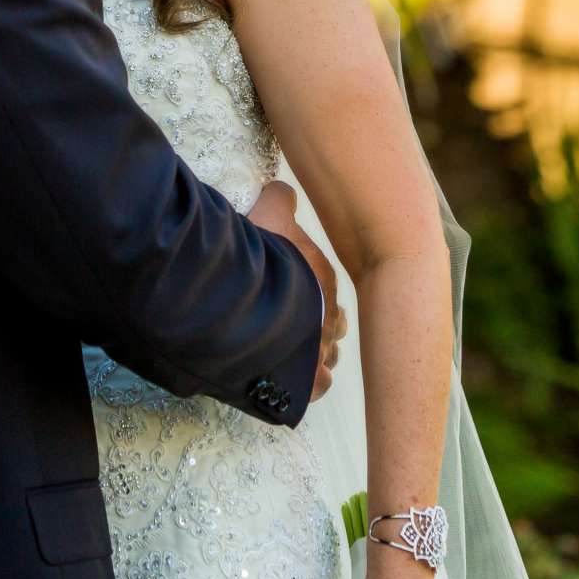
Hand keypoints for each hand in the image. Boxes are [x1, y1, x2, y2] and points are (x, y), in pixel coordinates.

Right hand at [246, 182, 346, 401]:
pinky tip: (292, 381)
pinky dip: (306, 387)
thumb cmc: (258, 255)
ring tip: (293, 355)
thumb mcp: (269, 214)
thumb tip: (283, 188)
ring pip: (328, 360)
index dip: (312, 294)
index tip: (297, 295)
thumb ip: (279, 199)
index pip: (328, 291)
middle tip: (297, 324)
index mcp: (323, 280)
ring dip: (315, 357)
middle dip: (321, 326)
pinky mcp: (303, 384)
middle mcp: (329, 318)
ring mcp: (319, 353)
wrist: (244, 299)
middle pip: (335, 326)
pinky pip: (315, 390)